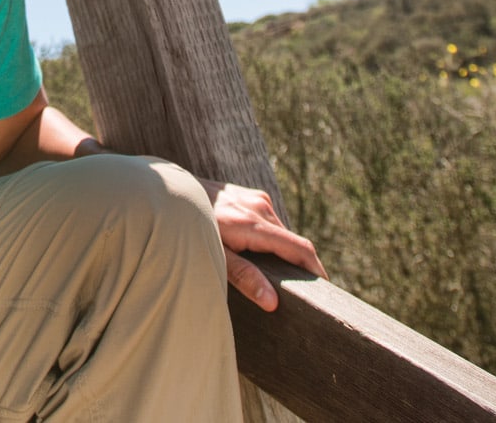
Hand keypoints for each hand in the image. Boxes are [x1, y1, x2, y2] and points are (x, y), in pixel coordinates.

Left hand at [199, 178, 326, 311]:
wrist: (169, 193)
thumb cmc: (187, 230)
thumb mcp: (213, 258)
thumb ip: (244, 277)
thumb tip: (273, 301)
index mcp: (254, 224)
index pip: (300, 249)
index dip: (315, 271)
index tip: (326, 291)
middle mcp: (260, 206)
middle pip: (292, 242)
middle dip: (300, 266)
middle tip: (304, 294)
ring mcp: (255, 197)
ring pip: (281, 231)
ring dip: (284, 253)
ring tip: (282, 278)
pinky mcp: (249, 195)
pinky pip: (269, 222)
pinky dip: (271, 240)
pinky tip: (260, 255)